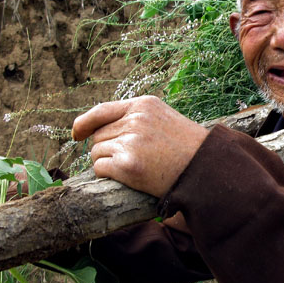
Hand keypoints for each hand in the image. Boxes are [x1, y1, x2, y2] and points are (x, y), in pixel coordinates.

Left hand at [72, 96, 207, 197]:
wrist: (207, 168)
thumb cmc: (187, 148)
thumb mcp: (163, 119)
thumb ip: (135, 118)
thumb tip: (98, 129)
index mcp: (144, 105)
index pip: (101, 110)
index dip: (84, 123)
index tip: (76, 134)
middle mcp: (135, 120)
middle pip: (98, 135)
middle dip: (106, 148)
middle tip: (130, 159)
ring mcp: (131, 142)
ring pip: (97, 152)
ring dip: (108, 162)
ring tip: (135, 167)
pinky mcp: (128, 166)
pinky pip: (100, 168)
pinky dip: (108, 175)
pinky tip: (128, 177)